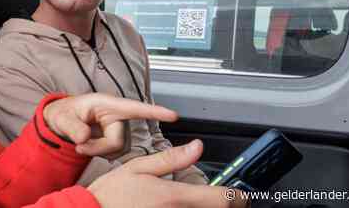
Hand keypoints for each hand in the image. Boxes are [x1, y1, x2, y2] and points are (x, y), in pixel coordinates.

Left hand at [42, 93, 177, 155]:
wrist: (61, 122)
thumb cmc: (64, 113)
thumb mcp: (62, 118)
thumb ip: (72, 127)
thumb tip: (83, 137)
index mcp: (106, 104)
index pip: (134, 108)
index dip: (154, 112)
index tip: (173, 115)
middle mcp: (115, 116)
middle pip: (118, 140)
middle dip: (98, 147)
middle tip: (80, 144)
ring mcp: (116, 129)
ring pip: (117, 150)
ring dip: (98, 151)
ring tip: (83, 143)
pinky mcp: (115, 139)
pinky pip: (114, 154)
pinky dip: (100, 153)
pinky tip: (90, 146)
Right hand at [88, 140, 248, 207]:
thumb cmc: (110, 195)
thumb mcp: (138, 168)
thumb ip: (171, 159)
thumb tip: (196, 147)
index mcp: (174, 197)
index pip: (224, 200)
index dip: (238, 196)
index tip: (238, 193)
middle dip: (223, 205)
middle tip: (217, 197)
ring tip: (200, 202)